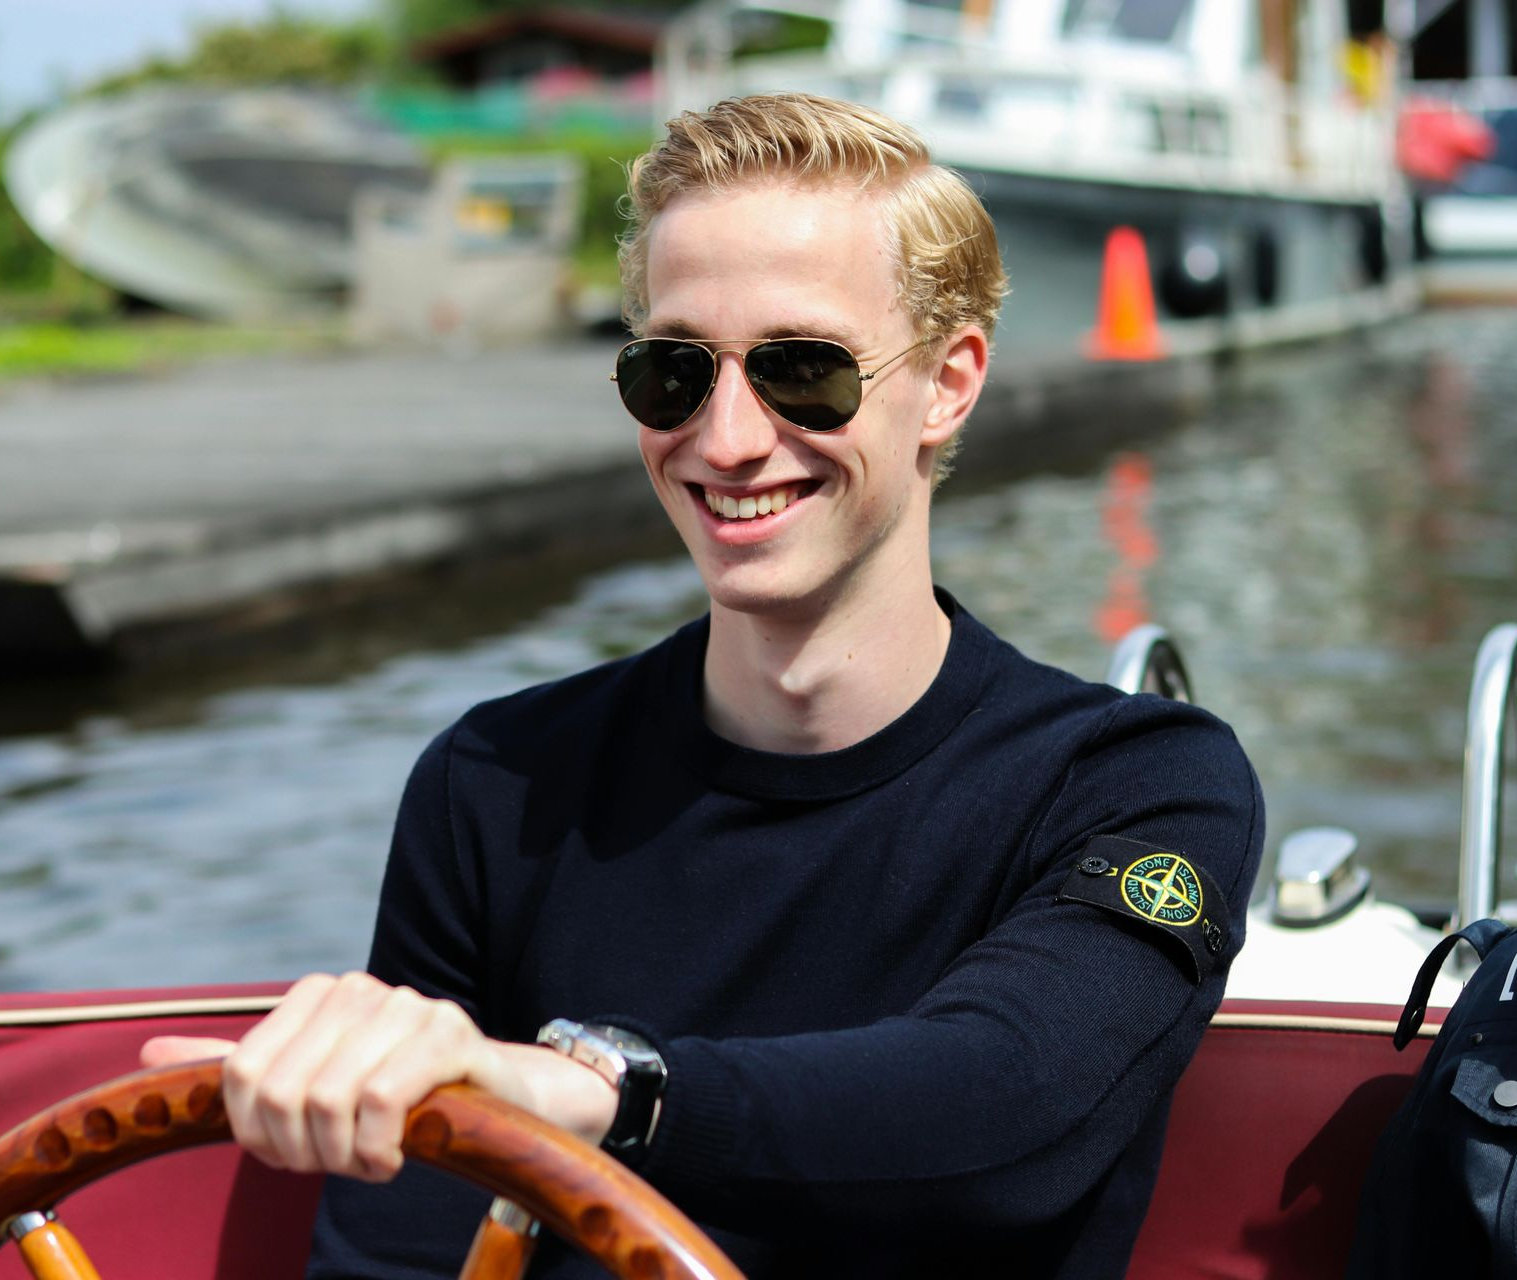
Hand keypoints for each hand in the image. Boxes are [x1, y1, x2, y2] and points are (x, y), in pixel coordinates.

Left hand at [141, 972, 617, 1180]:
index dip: (259, 1135)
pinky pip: (382, 1100)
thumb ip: (239, 1070)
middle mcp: (360, 989)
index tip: (295, 1156)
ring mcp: (408, 1006)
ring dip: (346, 1156)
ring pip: (330, 1099)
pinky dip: (378, 1148)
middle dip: (304, 1152)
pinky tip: (396, 1156)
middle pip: (284, 1093)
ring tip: (371, 1161)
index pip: (243, 1074)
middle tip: (338, 1166)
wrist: (498, 1096)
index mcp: (318, 994)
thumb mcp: (313, 1084)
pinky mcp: (450, 1033)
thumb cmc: (396, 1097)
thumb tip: (148, 1048)